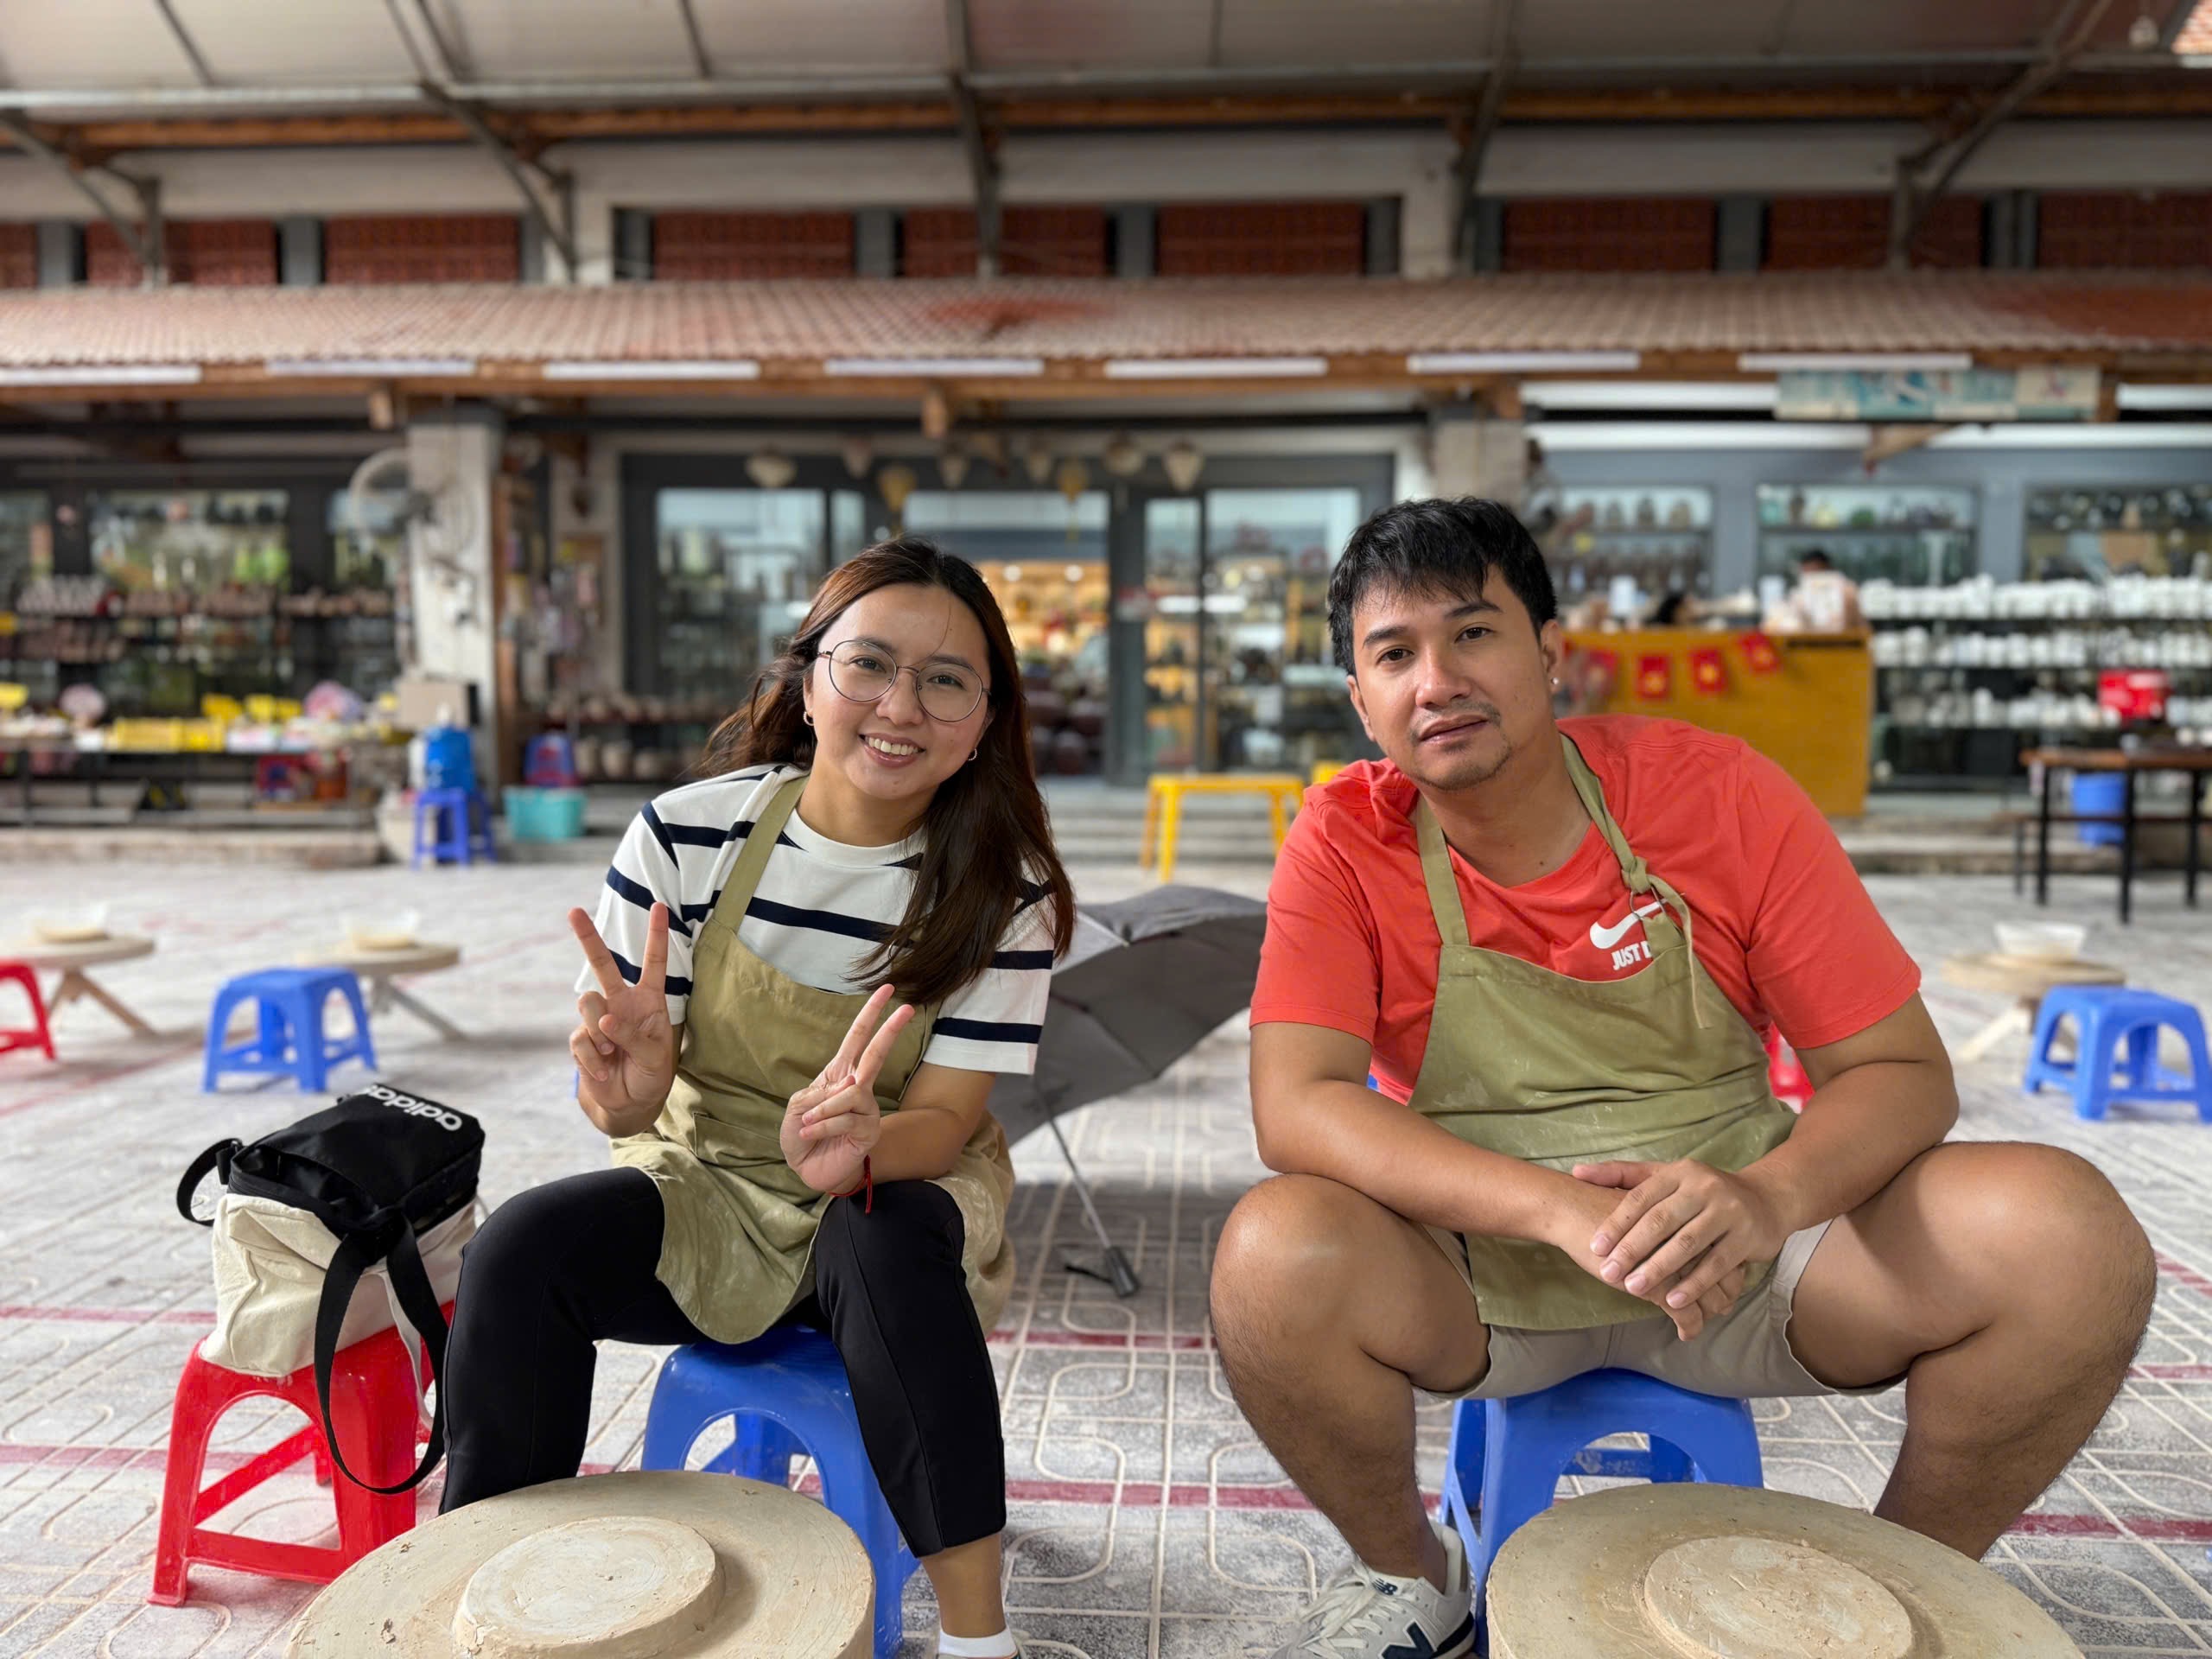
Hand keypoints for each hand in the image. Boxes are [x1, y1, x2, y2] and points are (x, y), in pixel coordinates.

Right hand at [569, 903, 677, 1134]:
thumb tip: (604, 1020)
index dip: (656, 935)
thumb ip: (633, 1035)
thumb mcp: (654, 1056)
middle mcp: (622, 1003)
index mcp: (649, 1001)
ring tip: (614, 1053)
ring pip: (587, 1004)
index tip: (659, 906)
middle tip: (573, 911)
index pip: (654, 963)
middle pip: (602, 965)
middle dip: (588, 937)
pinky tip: (604, 1069)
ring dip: (600, 1031)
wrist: (628, 1103)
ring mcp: (598, 1020)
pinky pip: (580, 1039)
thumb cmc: (650, 1075)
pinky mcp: (581, 1039)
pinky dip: (593, 1058)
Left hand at [780, 984, 915, 1195]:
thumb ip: (817, 1093)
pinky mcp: (868, 1130)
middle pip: (877, 1054)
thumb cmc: (802, 1134)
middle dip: (891, 1030)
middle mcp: (858, 1087)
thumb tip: (847, 1089)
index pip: (858, 1038)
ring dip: (822, 1111)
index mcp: (840, 1074)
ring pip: (849, 1095)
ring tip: (807, 1126)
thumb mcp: (798, 1107)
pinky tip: (811, 1135)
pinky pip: (845, 1119)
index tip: (887, 989)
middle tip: (909, 1008)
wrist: (807, 1168)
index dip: (871, 1014)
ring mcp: (866, 1109)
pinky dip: (822, 1127)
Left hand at [1574, 1159, 1790, 1331]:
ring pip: (1687, 1244)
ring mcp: (1728, 1211)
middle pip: (1660, 1221)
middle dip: (1632, 1249)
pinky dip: (1694, 1284)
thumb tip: (1575, 1173)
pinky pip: (1716, 1264)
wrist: (1766, 1199)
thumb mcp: (1665, 1176)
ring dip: (1659, 1269)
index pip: (1641, 1197)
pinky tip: (1673, 1301)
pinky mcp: (1747, 1236)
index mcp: (1679, 1172)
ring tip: (1634, 1289)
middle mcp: (1704, 1187)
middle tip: (1608, 1273)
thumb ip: (1621, 1175)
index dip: (1617, 1222)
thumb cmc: (1701, 1192)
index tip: (1595, 1246)